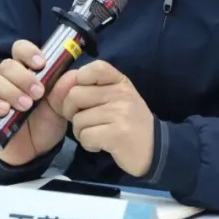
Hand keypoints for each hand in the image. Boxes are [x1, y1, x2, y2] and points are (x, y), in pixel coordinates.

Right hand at [0, 39, 72, 165]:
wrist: (38, 150)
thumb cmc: (48, 121)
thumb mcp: (61, 106)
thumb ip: (64, 90)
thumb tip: (71, 75)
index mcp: (27, 71)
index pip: (20, 49)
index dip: (28, 51)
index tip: (41, 64)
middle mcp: (9, 80)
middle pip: (7, 65)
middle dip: (23, 76)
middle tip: (39, 93)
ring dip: (11, 91)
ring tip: (27, 105)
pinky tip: (6, 110)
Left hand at [60, 60, 154, 177]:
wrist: (155, 149)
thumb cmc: (131, 122)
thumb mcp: (119, 97)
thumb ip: (95, 88)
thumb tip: (62, 84)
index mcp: (121, 82)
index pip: (94, 68)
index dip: (77, 80)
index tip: (82, 96)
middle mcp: (121, 94)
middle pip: (75, 95)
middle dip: (70, 111)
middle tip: (83, 121)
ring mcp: (120, 114)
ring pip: (78, 119)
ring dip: (81, 132)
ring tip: (97, 134)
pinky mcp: (117, 135)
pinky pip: (85, 136)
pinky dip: (88, 144)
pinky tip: (101, 144)